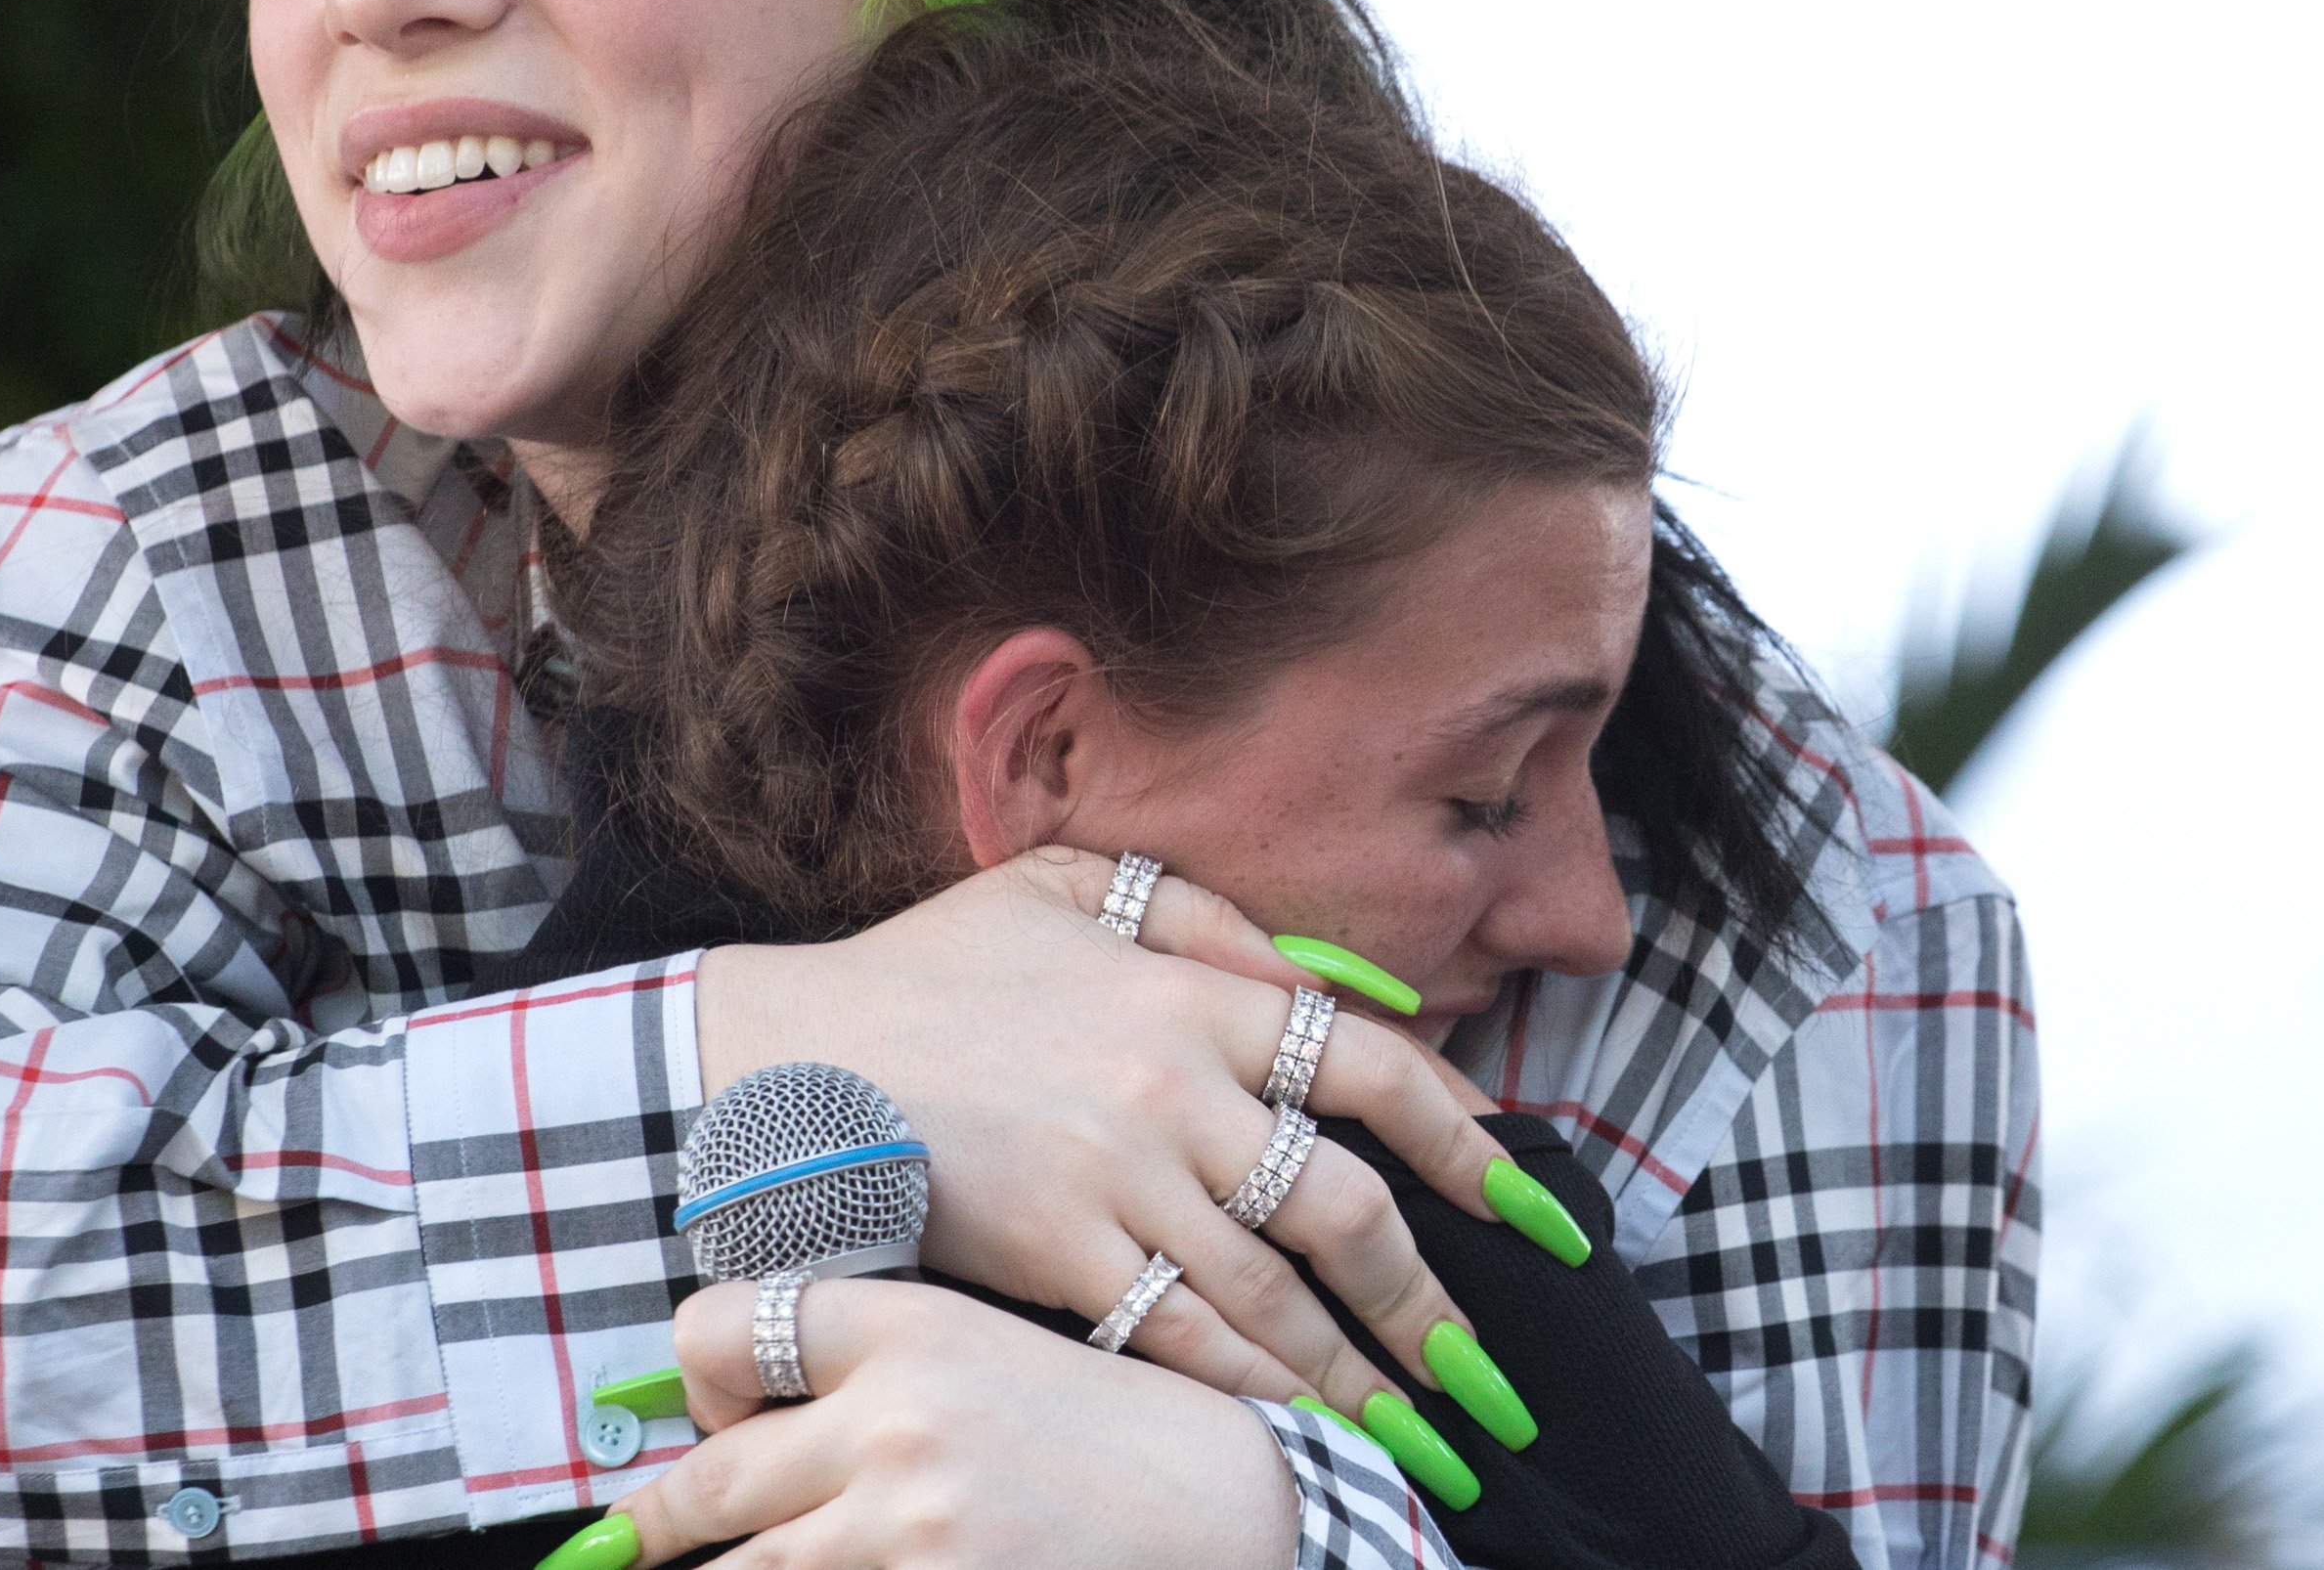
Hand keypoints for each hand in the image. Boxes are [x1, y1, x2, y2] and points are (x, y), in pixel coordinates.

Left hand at [614, 1275, 1295, 1569]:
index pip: (717, 1330)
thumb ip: (864, 1360)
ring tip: (679, 1567)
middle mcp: (892, 1424)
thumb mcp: (980, 1344)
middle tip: (612, 1546)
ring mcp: (912, 1533)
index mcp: (902, 1327)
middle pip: (709, 1484)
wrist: (1239, 1510)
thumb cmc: (1102, 1428)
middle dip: (653, 1527)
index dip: (693, 1382)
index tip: (705, 1419)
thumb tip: (731, 1412)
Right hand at [691, 848, 1531, 1417]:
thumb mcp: (1067, 887)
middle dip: (1430, 1304)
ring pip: (1278, 1297)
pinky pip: (1184, 1340)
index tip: (1535, 1207)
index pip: (1374, 1064)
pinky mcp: (1060, 1256)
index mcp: (1189, 990)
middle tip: (1486, 1376)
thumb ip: (1201, 916)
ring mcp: (1118, 1178)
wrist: (787, 1055)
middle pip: (1346, 1209)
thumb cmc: (928, 967)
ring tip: (1424, 1436)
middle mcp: (1174, 1087)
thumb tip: (1322, 982)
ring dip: (1364, 1376)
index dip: (1471, 1143)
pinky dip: (1256, 1392)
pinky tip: (1300, 1429)